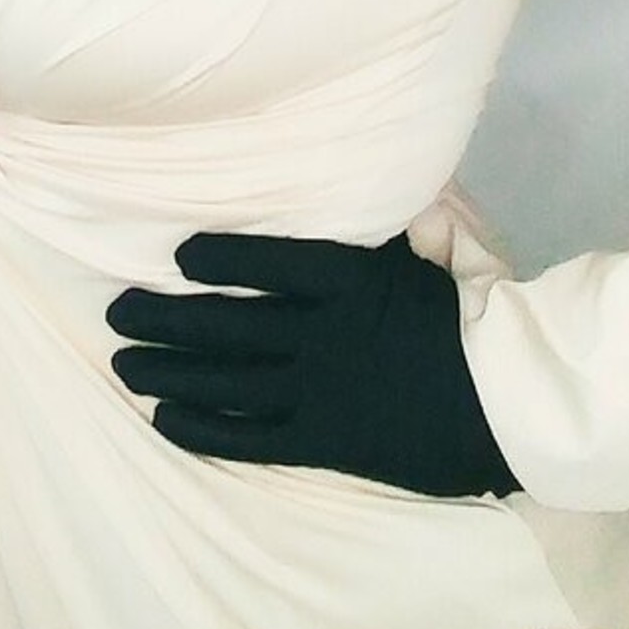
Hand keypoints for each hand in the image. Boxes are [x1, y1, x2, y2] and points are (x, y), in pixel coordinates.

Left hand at [105, 229, 520, 499]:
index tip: (177, 254)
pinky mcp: (324, 442)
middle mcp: (322, 333)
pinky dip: (202, 428)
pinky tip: (164, 419)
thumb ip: (403, 224)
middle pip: (224, 324)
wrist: (513, 405)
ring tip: (123, 363)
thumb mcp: (444, 254)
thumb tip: (388, 187)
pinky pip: (248, 436)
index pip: (266, 262)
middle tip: (115, 313)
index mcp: (351, 279)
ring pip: (224, 380)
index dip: (216, 259)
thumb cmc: (479, 318)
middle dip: (162, 318)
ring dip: (166, 371)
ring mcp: (319, 391)